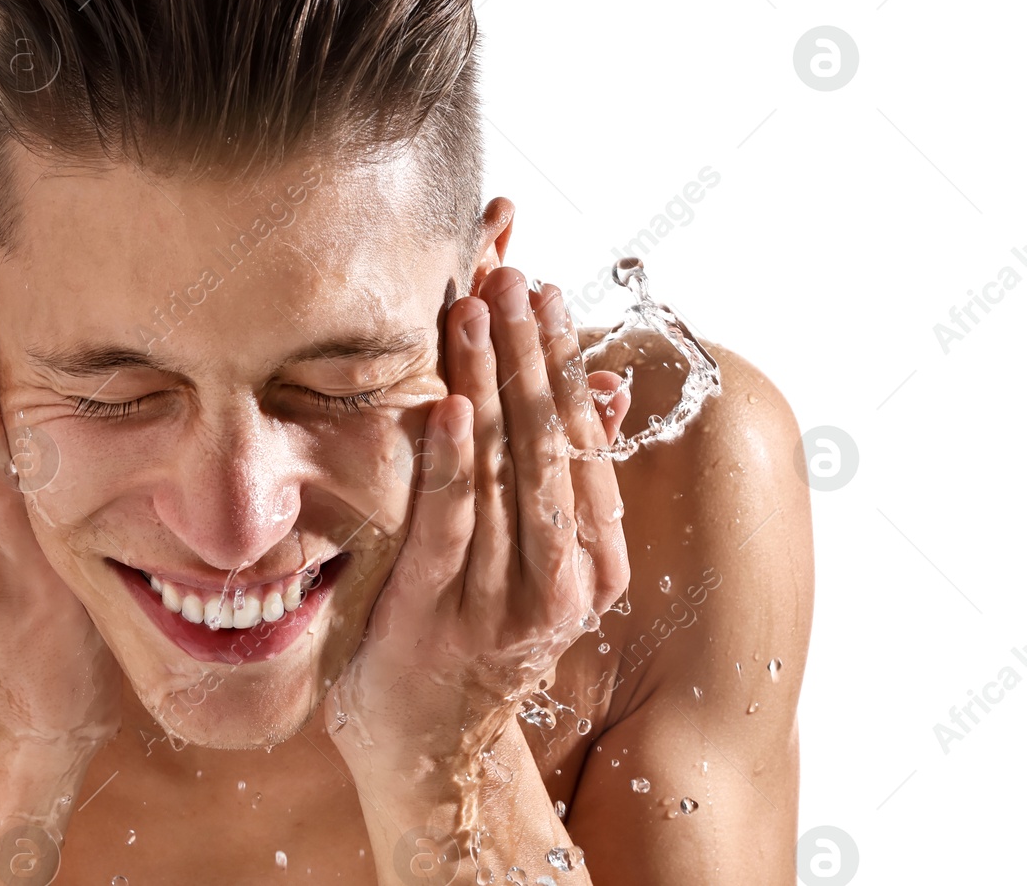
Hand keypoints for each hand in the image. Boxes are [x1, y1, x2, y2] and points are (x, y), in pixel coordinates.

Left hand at [322, 265, 630, 789]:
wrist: (428, 754)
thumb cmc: (476, 643)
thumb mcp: (539, 568)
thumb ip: (564, 486)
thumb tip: (604, 388)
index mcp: (593, 566)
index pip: (584, 443)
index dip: (567, 364)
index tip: (552, 296)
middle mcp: (560, 583)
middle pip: (551, 445)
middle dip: (533, 355)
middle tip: (516, 279)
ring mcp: (500, 602)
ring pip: (503, 469)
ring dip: (491, 381)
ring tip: (480, 307)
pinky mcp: (434, 614)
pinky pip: (448, 521)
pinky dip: (452, 456)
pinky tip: (450, 401)